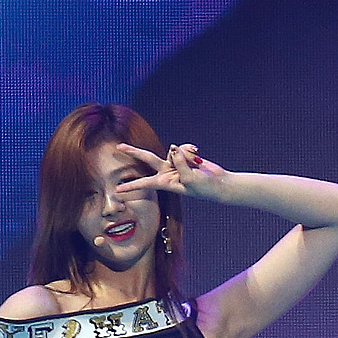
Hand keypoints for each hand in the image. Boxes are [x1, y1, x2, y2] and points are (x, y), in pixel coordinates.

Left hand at [111, 141, 226, 200]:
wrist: (219, 183)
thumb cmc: (204, 187)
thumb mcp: (189, 178)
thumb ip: (179, 162)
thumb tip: (173, 147)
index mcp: (166, 182)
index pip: (145, 183)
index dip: (132, 186)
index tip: (118, 190)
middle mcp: (167, 172)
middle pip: (147, 158)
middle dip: (134, 152)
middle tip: (119, 147)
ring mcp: (175, 163)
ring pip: (173, 151)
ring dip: (186, 156)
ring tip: (197, 164)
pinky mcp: (184, 157)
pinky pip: (183, 148)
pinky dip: (191, 151)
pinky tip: (198, 155)